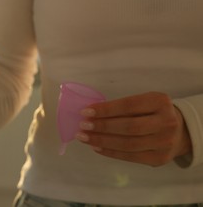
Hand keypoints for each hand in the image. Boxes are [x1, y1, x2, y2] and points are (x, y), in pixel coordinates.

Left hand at [76, 92, 191, 166]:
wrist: (179, 132)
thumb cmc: (152, 113)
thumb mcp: (143, 103)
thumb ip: (122, 108)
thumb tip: (90, 114)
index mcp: (160, 102)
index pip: (128, 105)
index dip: (106, 109)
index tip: (85, 112)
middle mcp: (166, 122)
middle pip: (129, 126)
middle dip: (102, 126)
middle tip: (83, 126)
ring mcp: (164, 142)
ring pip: (128, 144)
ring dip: (102, 141)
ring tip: (85, 138)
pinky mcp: (159, 158)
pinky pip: (130, 156)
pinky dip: (110, 152)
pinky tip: (96, 147)